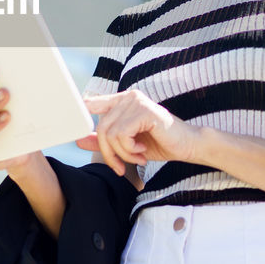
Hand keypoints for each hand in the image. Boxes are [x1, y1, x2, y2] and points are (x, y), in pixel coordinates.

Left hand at [77, 90, 201, 177]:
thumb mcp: (126, 145)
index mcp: (122, 101)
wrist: (188, 146)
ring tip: (137, 158)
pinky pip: (122, 134)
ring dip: (123, 154)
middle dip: (109, 153)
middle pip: (101, 128)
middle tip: (121, 167)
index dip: (81, 114)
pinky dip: (129, 150)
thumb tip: (77, 141)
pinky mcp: (144, 111)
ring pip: (111, 133)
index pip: (92, 103)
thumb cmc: (159, 143)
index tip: (77, 133)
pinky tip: (143, 151)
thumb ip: (104, 141)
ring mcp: (136, 101)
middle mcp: (128, 96)